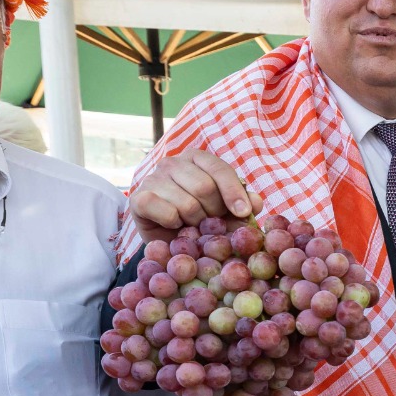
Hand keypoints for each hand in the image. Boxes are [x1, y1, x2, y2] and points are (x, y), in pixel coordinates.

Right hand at [131, 151, 251, 230]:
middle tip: (211, 224)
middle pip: (204, 187)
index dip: (234, 192)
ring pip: (187, 204)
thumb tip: (257, 203)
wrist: (165, 237)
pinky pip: (167, 213)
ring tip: (191, 225)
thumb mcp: (224, 210)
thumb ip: (243, 204)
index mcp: (196, 158)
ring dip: (195, 223)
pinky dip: (175, 224)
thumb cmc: (198, 219)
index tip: (244, 213)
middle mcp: (172, 162)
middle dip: (214, 212)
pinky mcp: (139, 198)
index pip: (219, 169)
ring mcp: (153, 178)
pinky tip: (174, 225)